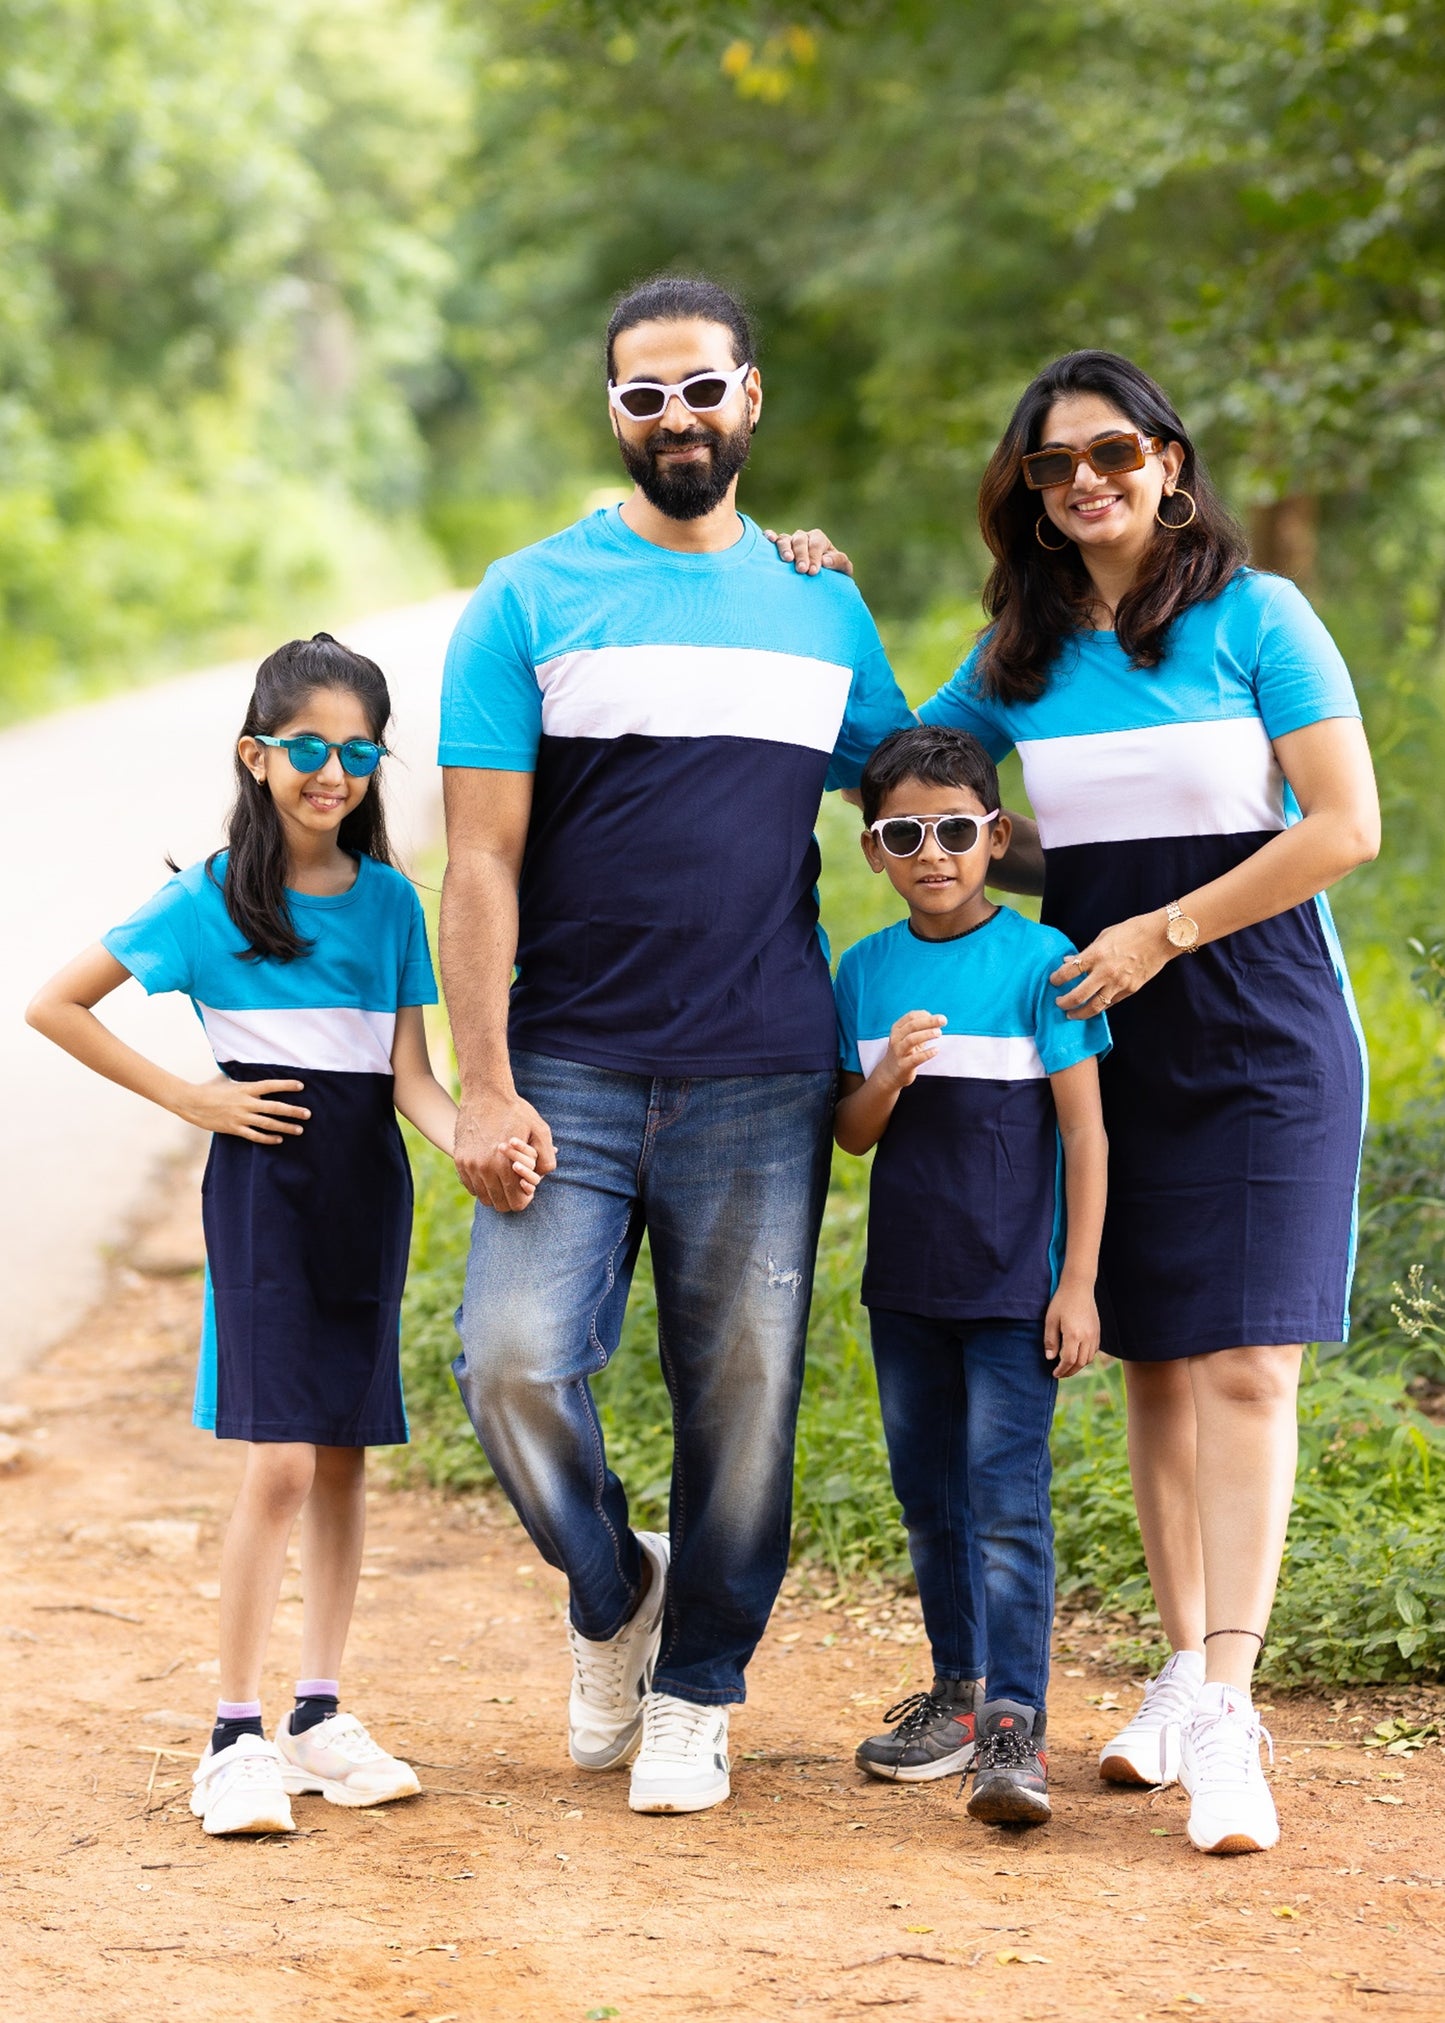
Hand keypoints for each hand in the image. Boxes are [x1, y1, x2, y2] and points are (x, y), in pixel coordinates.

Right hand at [176, 1074, 309, 1144]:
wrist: (190, 1102)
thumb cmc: (209, 1088)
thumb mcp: (226, 1078)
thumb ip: (240, 1079)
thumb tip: (246, 1070)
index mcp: (245, 1088)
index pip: (270, 1085)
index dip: (286, 1085)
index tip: (301, 1086)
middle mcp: (246, 1103)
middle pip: (275, 1107)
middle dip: (293, 1111)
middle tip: (308, 1114)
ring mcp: (241, 1117)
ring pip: (268, 1124)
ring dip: (286, 1127)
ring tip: (299, 1129)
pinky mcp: (234, 1129)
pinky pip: (255, 1136)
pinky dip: (268, 1138)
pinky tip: (279, 1139)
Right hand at [454, 1092, 556, 1210]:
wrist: (486, 1092)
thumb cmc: (516, 1111)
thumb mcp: (540, 1130)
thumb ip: (547, 1158)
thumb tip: (542, 1177)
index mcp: (504, 1165)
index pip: (515, 1203)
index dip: (524, 1200)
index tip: (527, 1190)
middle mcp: (483, 1169)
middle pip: (498, 1204)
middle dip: (511, 1199)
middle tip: (517, 1186)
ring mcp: (468, 1165)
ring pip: (483, 1197)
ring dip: (495, 1192)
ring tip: (505, 1178)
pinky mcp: (459, 1160)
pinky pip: (470, 1185)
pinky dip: (481, 1185)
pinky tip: (492, 1173)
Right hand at [763, 526, 852, 575]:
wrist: (822, 583)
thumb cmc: (833, 575)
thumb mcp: (843, 569)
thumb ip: (838, 562)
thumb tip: (825, 561)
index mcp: (819, 540)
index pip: (816, 544)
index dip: (815, 556)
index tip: (813, 571)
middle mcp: (804, 538)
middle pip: (800, 540)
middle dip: (801, 554)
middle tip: (802, 570)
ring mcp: (789, 542)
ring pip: (785, 539)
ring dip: (785, 548)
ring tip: (787, 559)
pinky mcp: (778, 548)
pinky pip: (773, 539)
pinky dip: (770, 536)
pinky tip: (768, 539)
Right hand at [877, 1010, 944, 1090]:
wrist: (890, 1073)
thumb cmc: (904, 1051)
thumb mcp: (909, 1037)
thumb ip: (920, 1028)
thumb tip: (936, 1019)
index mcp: (897, 1029)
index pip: (911, 1017)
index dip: (925, 1015)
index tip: (939, 1018)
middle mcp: (895, 1038)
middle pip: (912, 1026)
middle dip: (929, 1021)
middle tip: (943, 1020)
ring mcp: (898, 1052)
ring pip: (911, 1039)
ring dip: (926, 1034)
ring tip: (939, 1032)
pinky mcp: (903, 1065)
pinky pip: (915, 1058)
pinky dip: (927, 1053)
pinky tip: (936, 1050)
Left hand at [1044, 1279, 1099, 1377]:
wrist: (1079, 1286)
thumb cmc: (1062, 1301)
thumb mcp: (1051, 1320)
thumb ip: (1050, 1340)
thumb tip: (1050, 1358)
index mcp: (1074, 1335)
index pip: (1069, 1360)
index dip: (1061, 1370)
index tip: (1054, 1374)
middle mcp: (1087, 1337)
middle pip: (1080, 1363)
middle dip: (1070, 1371)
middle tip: (1060, 1374)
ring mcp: (1094, 1334)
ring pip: (1089, 1358)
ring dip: (1078, 1365)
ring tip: (1067, 1366)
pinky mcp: (1098, 1331)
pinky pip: (1094, 1351)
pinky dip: (1086, 1357)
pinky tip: (1077, 1355)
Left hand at [1051, 913, 1172, 1018]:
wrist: (1160, 937)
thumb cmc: (1132, 931)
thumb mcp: (1104, 935)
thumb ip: (1085, 951)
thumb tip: (1068, 961)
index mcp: (1096, 955)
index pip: (1068, 972)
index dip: (1056, 978)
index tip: (1053, 980)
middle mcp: (1105, 972)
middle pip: (1077, 995)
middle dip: (1064, 1002)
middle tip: (1058, 1003)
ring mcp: (1119, 984)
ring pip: (1094, 1007)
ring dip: (1079, 1013)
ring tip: (1071, 1014)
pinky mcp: (1130, 990)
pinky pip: (1110, 1003)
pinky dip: (1099, 1007)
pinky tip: (1092, 1007)